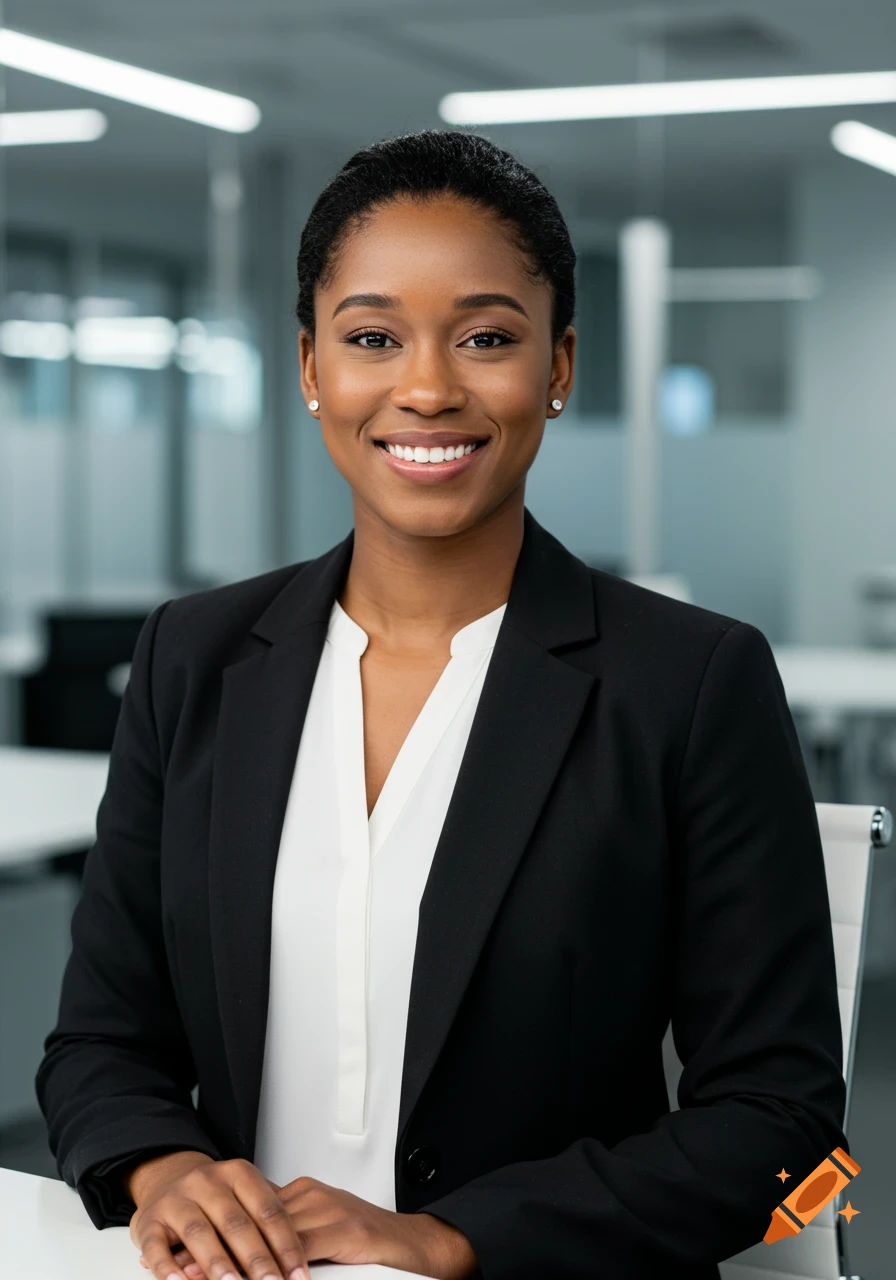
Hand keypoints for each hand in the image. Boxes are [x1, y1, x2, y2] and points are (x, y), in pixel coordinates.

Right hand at [129, 1153, 310, 1279]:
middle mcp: (207, 1182)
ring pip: (199, 1233)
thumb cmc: (214, 1195)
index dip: (286, 1244)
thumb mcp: (243, 1193)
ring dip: (217, 1264)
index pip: (268, 1210)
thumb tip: (301, 1257)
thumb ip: (267, 1217)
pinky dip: (168, 1268)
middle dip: (257, 1260)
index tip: (299, 1274)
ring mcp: (176, 1200)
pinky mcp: (148, 1221)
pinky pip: (157, 1246)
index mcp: (238, 1173)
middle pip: (236, 1223)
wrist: (166, 1177)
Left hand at [142, 1176, 477, 1279]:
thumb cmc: (374, 1247)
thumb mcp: (325, 1238)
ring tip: (202, 1278)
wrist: (419, 1245)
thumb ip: (291, 1240)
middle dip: (218, 1248)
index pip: (250, 1213)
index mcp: (304, 1195)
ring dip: (235, 1261)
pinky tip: (256, 1279)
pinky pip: (297, 1251)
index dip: (219, 1236)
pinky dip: (271, 1268)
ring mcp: (325, 1209)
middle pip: (253, 1222)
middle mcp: (311, 1196)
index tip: (184, 1255)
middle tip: (182, 1270)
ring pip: (269, 1236)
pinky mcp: (341, 1227)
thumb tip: (252, 1259)